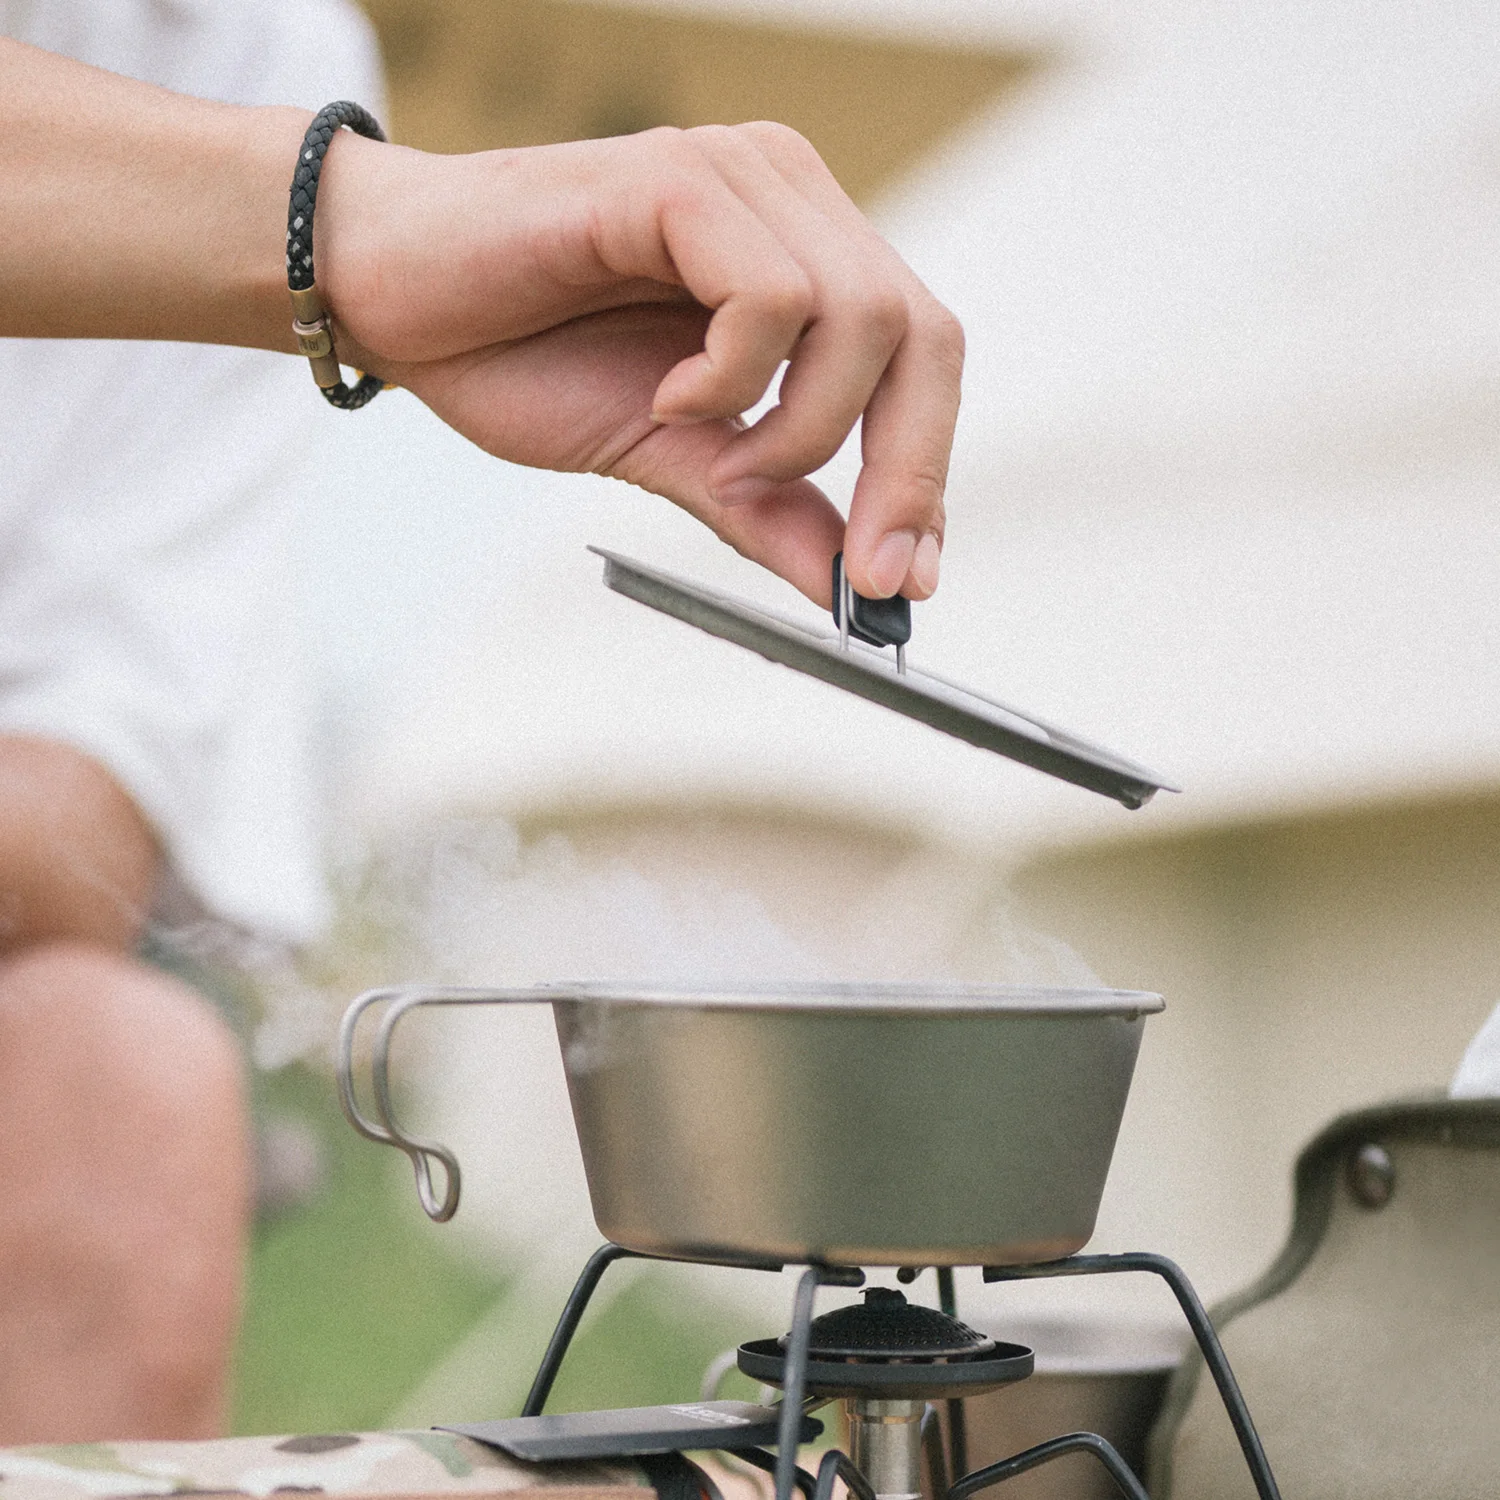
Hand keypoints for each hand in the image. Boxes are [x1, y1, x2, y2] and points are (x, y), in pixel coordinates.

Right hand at [318, 123, 961, 604]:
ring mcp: (739, 179)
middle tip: (861, 570)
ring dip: (799, 426)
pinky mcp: (678, 178)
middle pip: (923, 336)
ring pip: (863, 316)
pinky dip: (732, 375)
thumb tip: (850, 586)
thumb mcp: (673, 460)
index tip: (903, 583)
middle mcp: (790, 202)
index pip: (922, 359)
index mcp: (803, 257)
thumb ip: (767, 511)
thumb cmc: (523, 356)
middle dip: (904, 471)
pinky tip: (667, 393)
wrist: (393, 299)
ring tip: (711, 448)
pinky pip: (769, 294)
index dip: (925, 474)